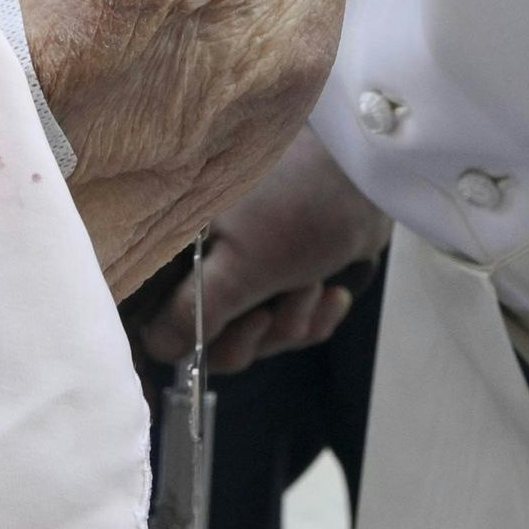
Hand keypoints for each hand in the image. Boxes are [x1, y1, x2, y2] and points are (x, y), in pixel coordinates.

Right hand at [137, 128, 393, 371]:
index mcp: (183, 256)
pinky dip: (315, 315)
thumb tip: (159, 347)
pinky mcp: (285, 282)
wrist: (370, 181)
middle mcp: (209, 267)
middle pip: (219, 343)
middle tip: (277, 306)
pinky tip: (333, 293)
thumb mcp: (243, 264)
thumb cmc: (298, 211)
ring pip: (262, 338)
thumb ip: (194, 311)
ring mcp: (249, 275)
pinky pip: (293, 327)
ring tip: (315, 283)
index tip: (235, 321)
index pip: (166, 324)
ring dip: (295, 320)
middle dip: (262, 332)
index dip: (199, 339)